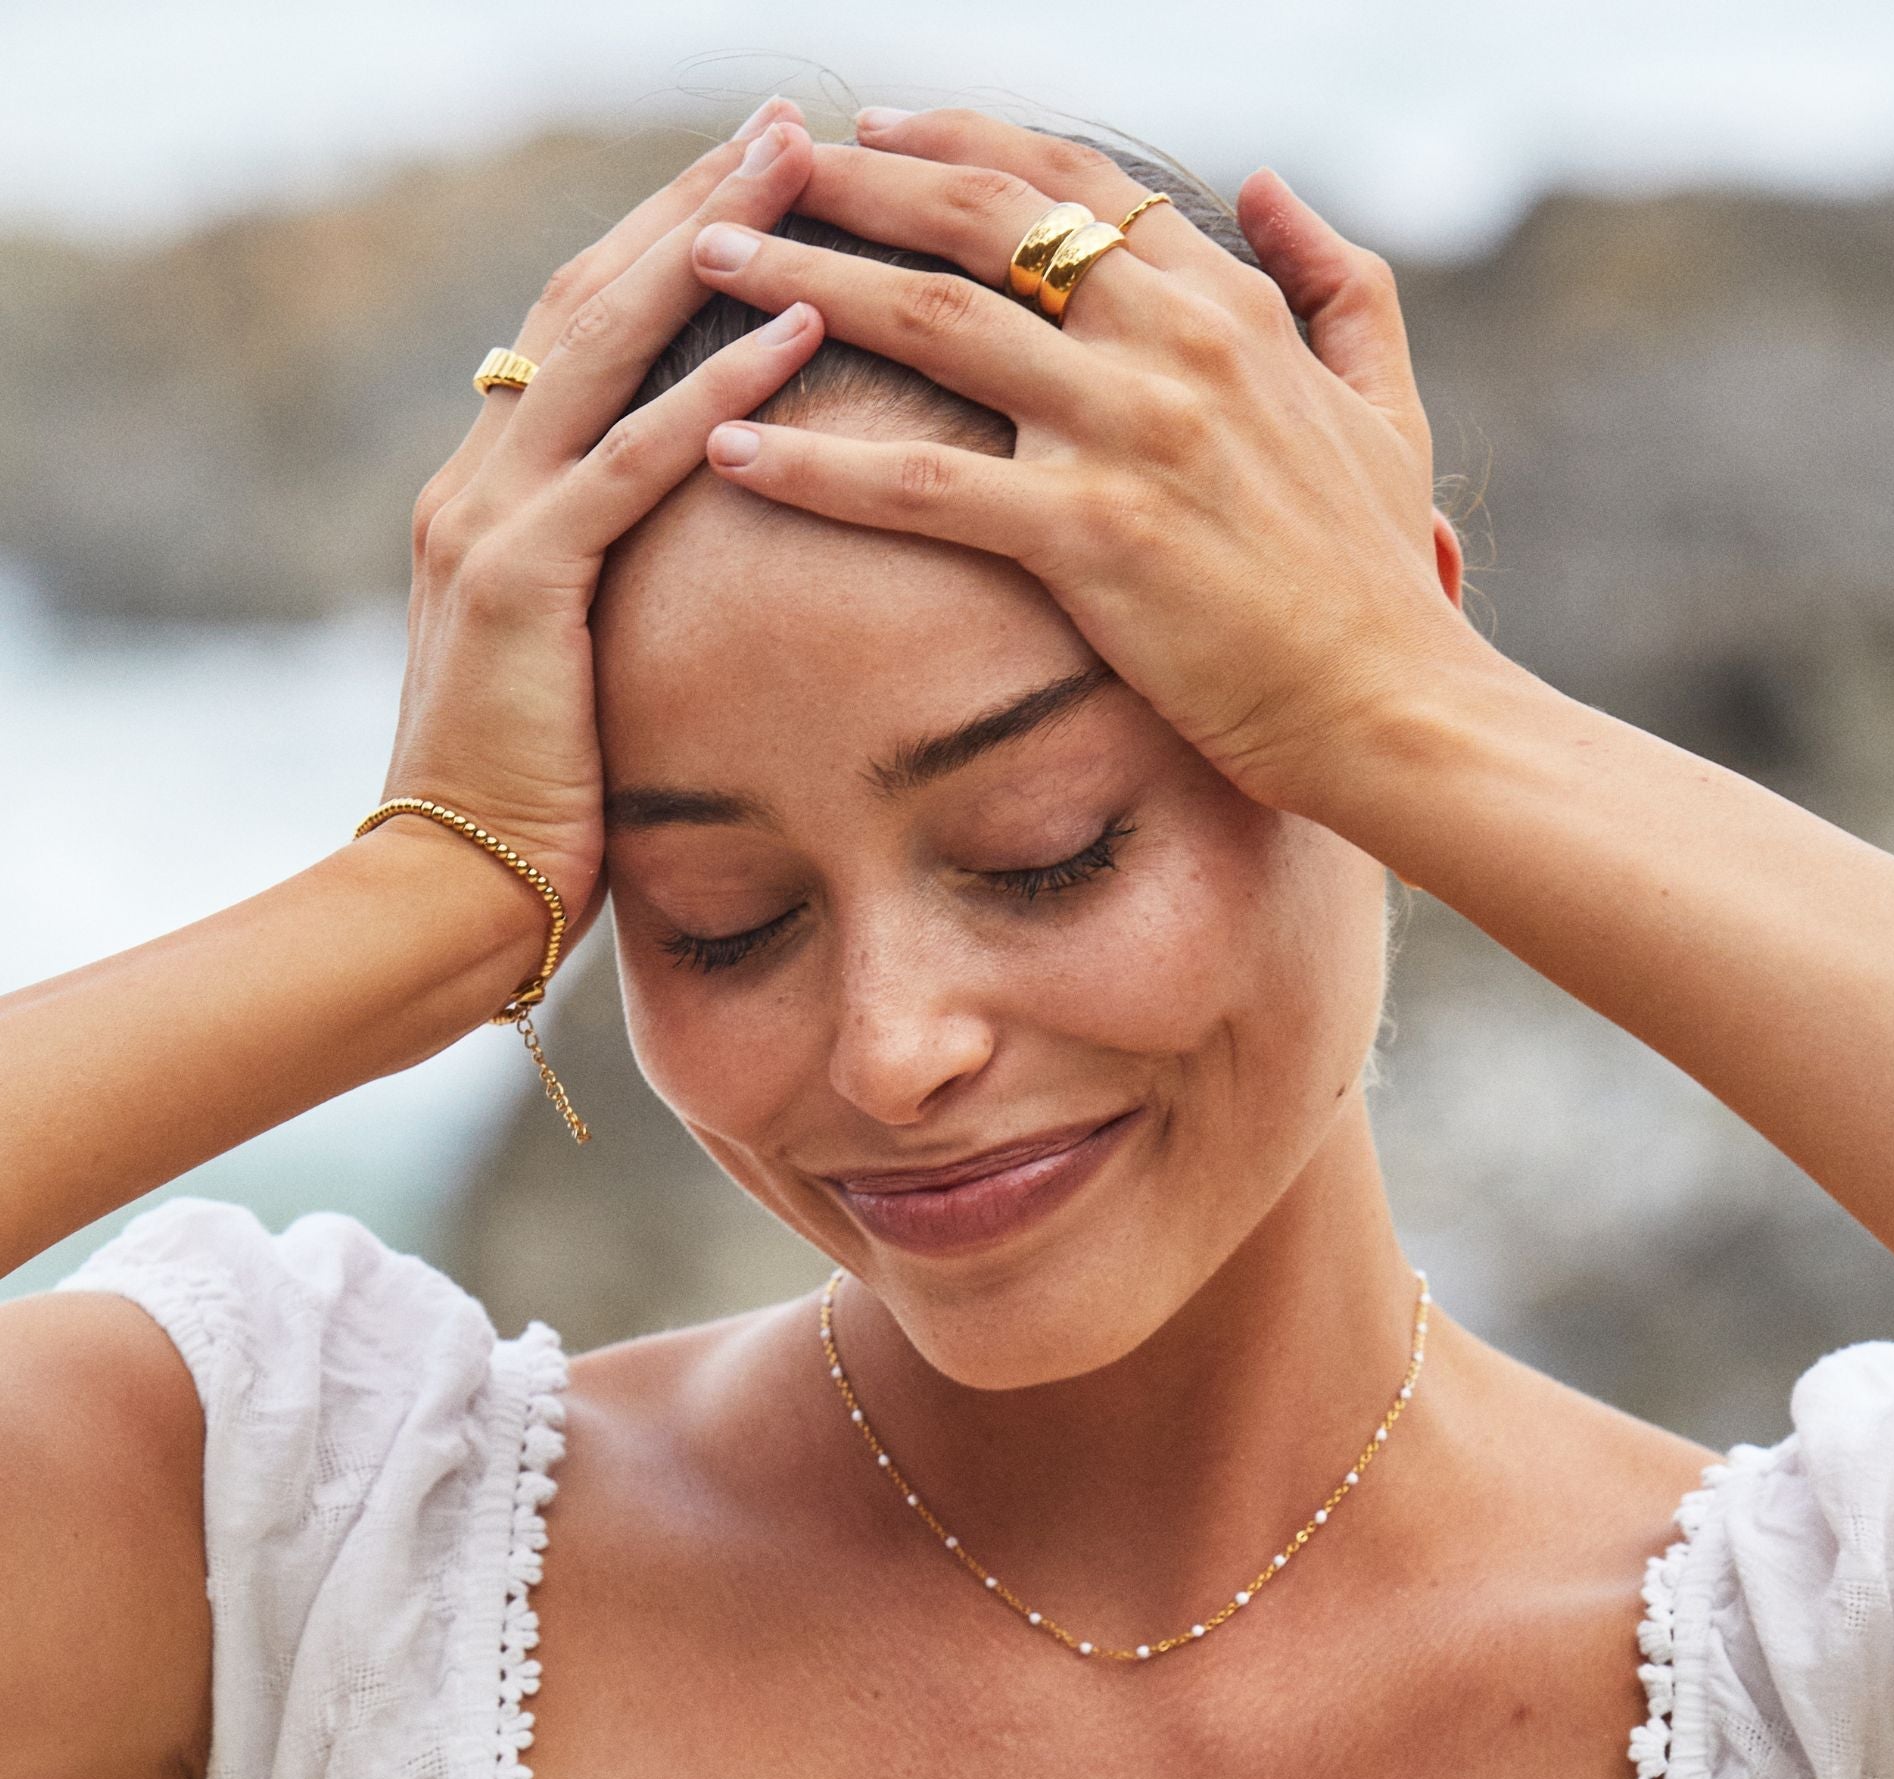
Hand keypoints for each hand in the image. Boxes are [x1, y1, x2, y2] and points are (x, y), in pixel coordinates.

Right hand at [382, 98, 825, 955]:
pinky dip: (712, 394)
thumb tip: (698, 555)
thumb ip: (612, 585)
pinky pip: (628, 467)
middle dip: (696, 203)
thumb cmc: (537, 800)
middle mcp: (479, 481)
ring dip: (711, 248)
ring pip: (604, 347)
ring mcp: (488, 524)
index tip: (761, 181)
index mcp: (494, 494)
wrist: (447, 896)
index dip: (671, 244)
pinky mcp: (517, 585)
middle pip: (594, 300)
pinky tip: (795, 331)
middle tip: (793, 124)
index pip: (586, 334)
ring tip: (803, 170)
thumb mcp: (578, 666)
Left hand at [687, 107, 1480, 825]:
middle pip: (982, 220)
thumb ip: (1339, 282)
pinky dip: (818, 465)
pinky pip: (922, 485)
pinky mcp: (1091, 536)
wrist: (1395, 708)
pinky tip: (731, 449)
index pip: (1071, 183)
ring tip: (704, 265)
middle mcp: (1173, 343)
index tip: (875, 128)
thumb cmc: (1380, 575)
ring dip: (804, 281)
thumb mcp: (1389, 401)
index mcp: (1229, 305)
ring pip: (934, 326)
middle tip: (750, 166)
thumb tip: (1271, 186)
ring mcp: (1129, 433)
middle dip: (853, 180)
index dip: (961, 141)